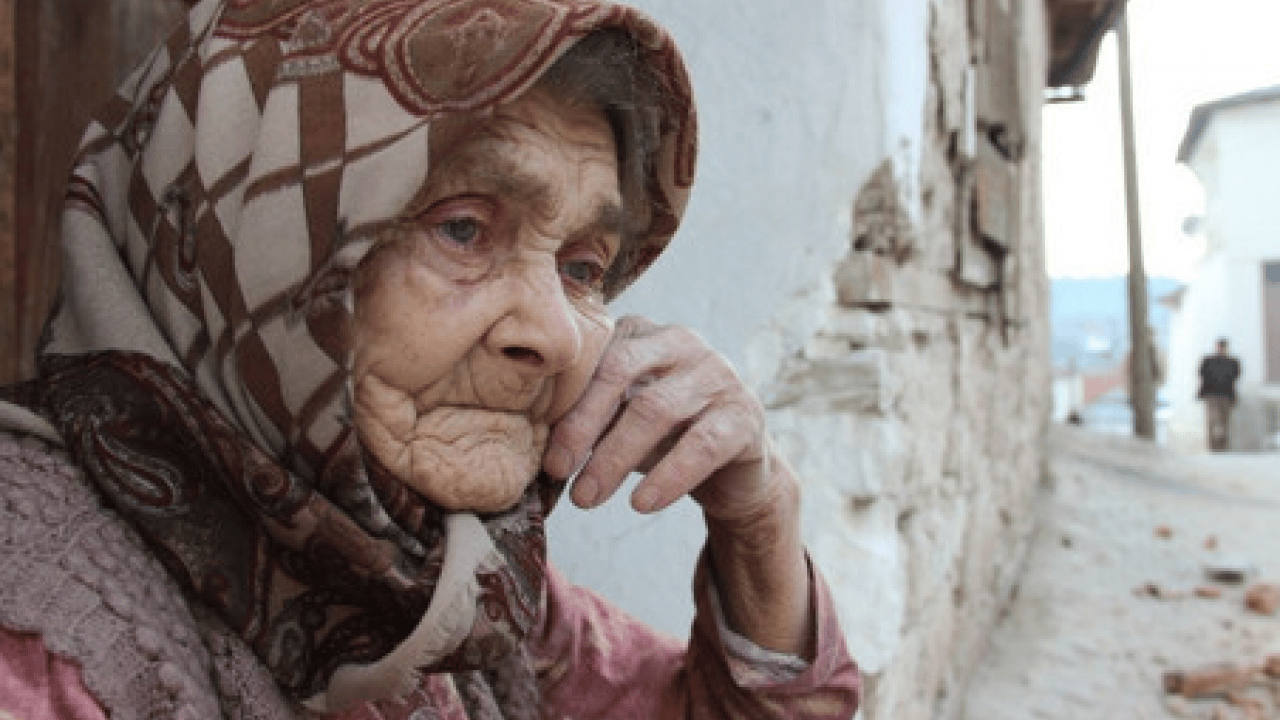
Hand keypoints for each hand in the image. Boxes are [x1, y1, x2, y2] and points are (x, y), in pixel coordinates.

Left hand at [542, 315, 812, 655]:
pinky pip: (702, 444)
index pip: (595, 359)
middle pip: (621, 374)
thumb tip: (525, 441)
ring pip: (657, 409)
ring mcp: (718, 374)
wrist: (733, 471)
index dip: (566, 408)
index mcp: (641, 333)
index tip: (546, 458)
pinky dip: (668, 476)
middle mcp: (682, 341)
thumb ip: (583, 416)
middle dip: (583, 427)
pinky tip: (642, 504)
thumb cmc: (662, 439)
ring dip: (615, 458)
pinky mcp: (745, 414)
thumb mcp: (618, 421)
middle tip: (558, 474)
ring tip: (587, 498)